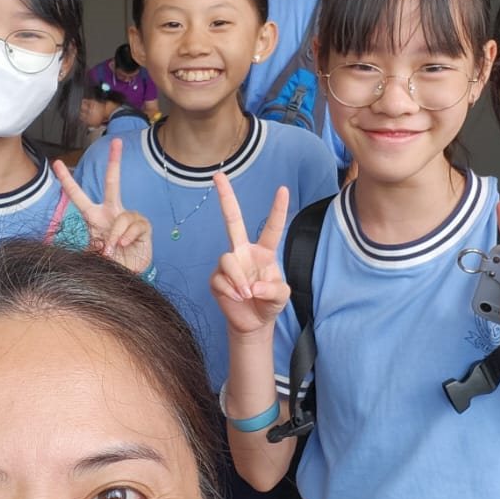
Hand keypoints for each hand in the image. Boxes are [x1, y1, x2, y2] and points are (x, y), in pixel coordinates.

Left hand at [52, 138, 152, 273]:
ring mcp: (128, 217)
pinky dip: (127, 238)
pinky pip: (134, 226)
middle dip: (115, 161)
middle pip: (112, 182)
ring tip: (112, 249)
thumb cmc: (107, 261)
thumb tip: (102, 245)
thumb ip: (91, 247)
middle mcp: (111, 211)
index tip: (56, 163)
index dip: (67, 180)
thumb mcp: (91, 254)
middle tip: (116, 141)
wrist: (126, 273)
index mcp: (94, 216)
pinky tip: (125, 245)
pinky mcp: (143, 226)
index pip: (78, 195)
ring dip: (115, 236)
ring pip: (122, 217)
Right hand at [209, 173, 290, 333]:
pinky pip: (220, 278)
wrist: (253, 323)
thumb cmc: (269, 304)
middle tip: (218, 175)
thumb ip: (272, 290)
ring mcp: (229, 263)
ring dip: (238, 279)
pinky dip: (231, 290)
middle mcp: (244, 251)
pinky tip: (237, 298)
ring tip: (247, 295)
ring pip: (227, 258)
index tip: (282, 189)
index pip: (271, 227)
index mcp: (264, 251)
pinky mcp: (216, 278)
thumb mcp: (281, 297)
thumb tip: (251, 287)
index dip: (277, 209)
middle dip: (225, 197)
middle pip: (233, 220)